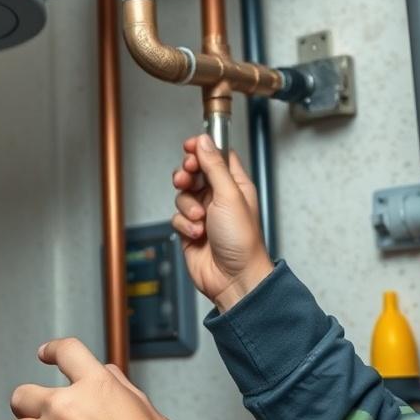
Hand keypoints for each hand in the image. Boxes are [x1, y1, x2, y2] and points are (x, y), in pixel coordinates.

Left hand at [9, 338, 175, 419]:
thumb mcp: (145, 407)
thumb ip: (120, 385)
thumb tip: (107, 373)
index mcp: (92, 388)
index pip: (66, 352)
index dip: (54, 350)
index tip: (46, 354)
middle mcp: (61, 414)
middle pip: (21, 398)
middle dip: (28, 406)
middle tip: (39, 415)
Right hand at [172, 134, 273, 312]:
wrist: (233, 278)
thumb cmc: (242, 241)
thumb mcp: (229, 195)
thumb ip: (214, 166)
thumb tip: (204, 141)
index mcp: (235, 184)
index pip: (217, 156)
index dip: (202, 149)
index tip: (189, 147)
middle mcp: (219, 197)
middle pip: (194, 172)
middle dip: (187, 175)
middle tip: (186, 178)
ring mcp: (204, 214)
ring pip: (182, 195)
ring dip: (187, 207)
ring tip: (199, 219)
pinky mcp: (190, 230)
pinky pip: (177, 217)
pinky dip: (184, 225)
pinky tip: (197, 234)